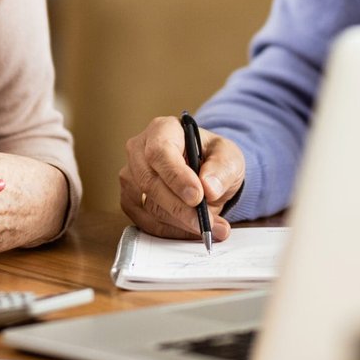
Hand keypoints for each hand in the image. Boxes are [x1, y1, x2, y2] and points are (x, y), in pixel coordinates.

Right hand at [119, 116, 242, 240]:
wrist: (206, 173)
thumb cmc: (213, 158)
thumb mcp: (229, 156)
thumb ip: (222, 169)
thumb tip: (209, 188)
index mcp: (162, 129)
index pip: (160, 152)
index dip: (176, 177)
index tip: (197, 196)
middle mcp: (139, 149)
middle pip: (149, 181)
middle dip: (179, 207)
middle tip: (206, 223)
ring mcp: (131, 175)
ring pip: (147, 205)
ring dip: (179, 222)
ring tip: (209, 228)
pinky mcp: (130, 199)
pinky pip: (145, 221)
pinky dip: (171, 230)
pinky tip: (191, 230)